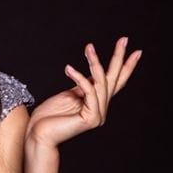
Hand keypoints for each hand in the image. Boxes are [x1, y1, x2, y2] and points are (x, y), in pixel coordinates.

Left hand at [26, 36, 141, 147]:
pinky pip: (89, 91)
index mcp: (96, 103)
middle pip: (114, 80)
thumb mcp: (69, 95)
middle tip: (124, 39)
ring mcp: (98, 115)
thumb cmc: (48, 117)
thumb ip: (83, 86)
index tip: (135, 51)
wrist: (37, 134)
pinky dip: (80, 77)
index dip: (125, 67)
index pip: (114, 82)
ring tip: (88, 47)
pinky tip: (69, 69)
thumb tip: (93, 74)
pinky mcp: (91, 118)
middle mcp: (101, 109)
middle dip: (119, 58)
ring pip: (101, 82)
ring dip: (94, 62)